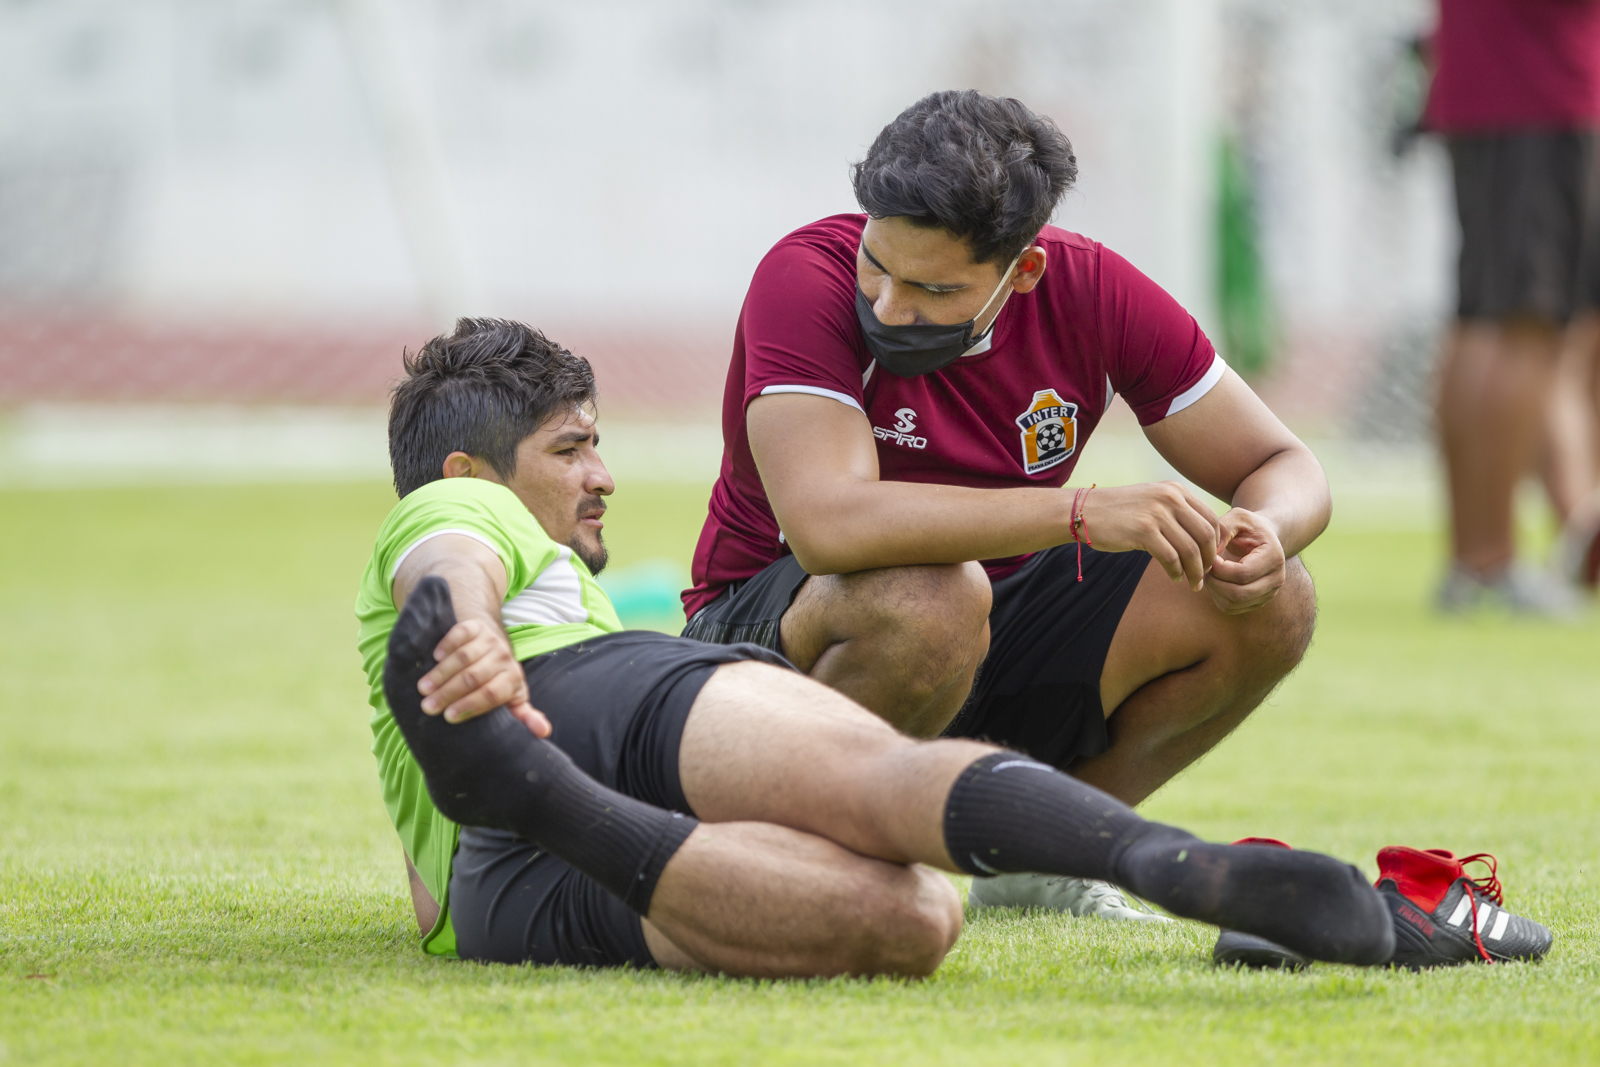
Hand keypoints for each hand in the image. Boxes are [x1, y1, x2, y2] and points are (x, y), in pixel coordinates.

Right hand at [416, 618, 551, 735]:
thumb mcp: (513, 697)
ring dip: (441, 674)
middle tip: (428, 707)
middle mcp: (504, 657)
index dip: (470, 706)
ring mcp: (490, 640)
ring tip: (423, 688)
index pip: (491, 694)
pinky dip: (446, 646)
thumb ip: (525, 715)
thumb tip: (543, 732)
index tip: (449, 717)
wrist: (492, 641)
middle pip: (474, 677)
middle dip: (449, 694)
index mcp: (513, 678)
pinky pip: (459, 634)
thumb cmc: (498, 679)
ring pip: (463, 658)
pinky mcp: (476, 626)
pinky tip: (435, 658)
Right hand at [1078, 481, 1221, 590]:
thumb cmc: (1118, 511)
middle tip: (1205, 575)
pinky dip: (1177, 572)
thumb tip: (1203, 537)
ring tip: (1193, 583)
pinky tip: (1175, 577)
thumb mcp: (1152, 500)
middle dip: (1209, 559)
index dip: (1217, 543)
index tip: (1210, 559)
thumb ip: (1176, 511)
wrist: (1083, 511)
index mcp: (1175, 490)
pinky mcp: (1143, 530)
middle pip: (1206, 535)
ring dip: (1195, 571)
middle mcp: (1170, 498)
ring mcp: (1156, 513)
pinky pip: (1171, 558)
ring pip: (1191, 549)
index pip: (1212, 519)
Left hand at [1204, 507, 1286, 614]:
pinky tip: (1215, 580)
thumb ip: (1224, 528)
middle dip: (1213, 581)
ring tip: (1208, 571)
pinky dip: (1216, 596)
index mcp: (1274, 558)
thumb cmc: (1248, 527)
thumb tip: (1210, 552)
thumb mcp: (1237, 517)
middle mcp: (1276, 580)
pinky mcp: (1256, 602)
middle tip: (1204, 566)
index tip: (1208, 555)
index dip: (1219, 568)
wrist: (1261, 539)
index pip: (1242, 573)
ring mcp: (1268, 594)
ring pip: (1232, 604)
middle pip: (1238, 594)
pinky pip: (1230, 608)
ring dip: (1213, 590)